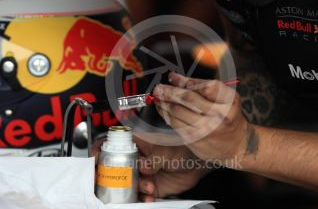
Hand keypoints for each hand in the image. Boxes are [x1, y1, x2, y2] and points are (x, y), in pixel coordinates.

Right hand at [92, 135, 209, 201]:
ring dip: (134, 189)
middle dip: (113, 178)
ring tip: (149, 187)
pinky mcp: (149, 186)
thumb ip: (152, 159)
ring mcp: (141, 173)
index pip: (112, 145)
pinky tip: (150, 197)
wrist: (197, 162)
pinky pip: (140, 195)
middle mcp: (136, 159)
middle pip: (114, 169)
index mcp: (136, 143)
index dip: (100, 153)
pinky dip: (143, 199)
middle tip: (118, 183)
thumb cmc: (182, 147)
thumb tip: (142, 168)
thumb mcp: (166, 150)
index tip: (95, 162)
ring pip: (126, 185)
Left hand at [153, 72, 252, 167]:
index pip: (205, 86)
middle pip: (188, 99)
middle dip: (169, 91)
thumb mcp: (226, 99)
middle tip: (159, 87)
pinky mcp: (195, 139)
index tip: (173, 76)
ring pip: (178, 111)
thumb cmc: (228, 117)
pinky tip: (162, 108)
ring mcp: (206, 129)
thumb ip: (206, 88)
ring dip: (164, 102)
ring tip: (158, 96)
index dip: (186, 80)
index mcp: (229, 101)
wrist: (237, 145)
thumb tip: (178, 79)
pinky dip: (165, 114)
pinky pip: (175, 124)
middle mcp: (219, 115)